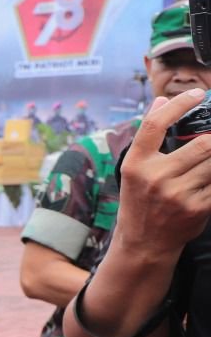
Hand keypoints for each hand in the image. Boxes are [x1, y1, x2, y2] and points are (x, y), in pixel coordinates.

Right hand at [114, 88, 210, 259]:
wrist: (144, 243)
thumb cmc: (140, 201)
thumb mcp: (134, 169)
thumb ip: (149, 137)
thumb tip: (160, 101)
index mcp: (136, 164)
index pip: (155, 124)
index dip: (179, 104)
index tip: (199, 93)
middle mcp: (155, 177)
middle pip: (203, 143)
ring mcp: (177, 194)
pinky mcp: (197, 208)